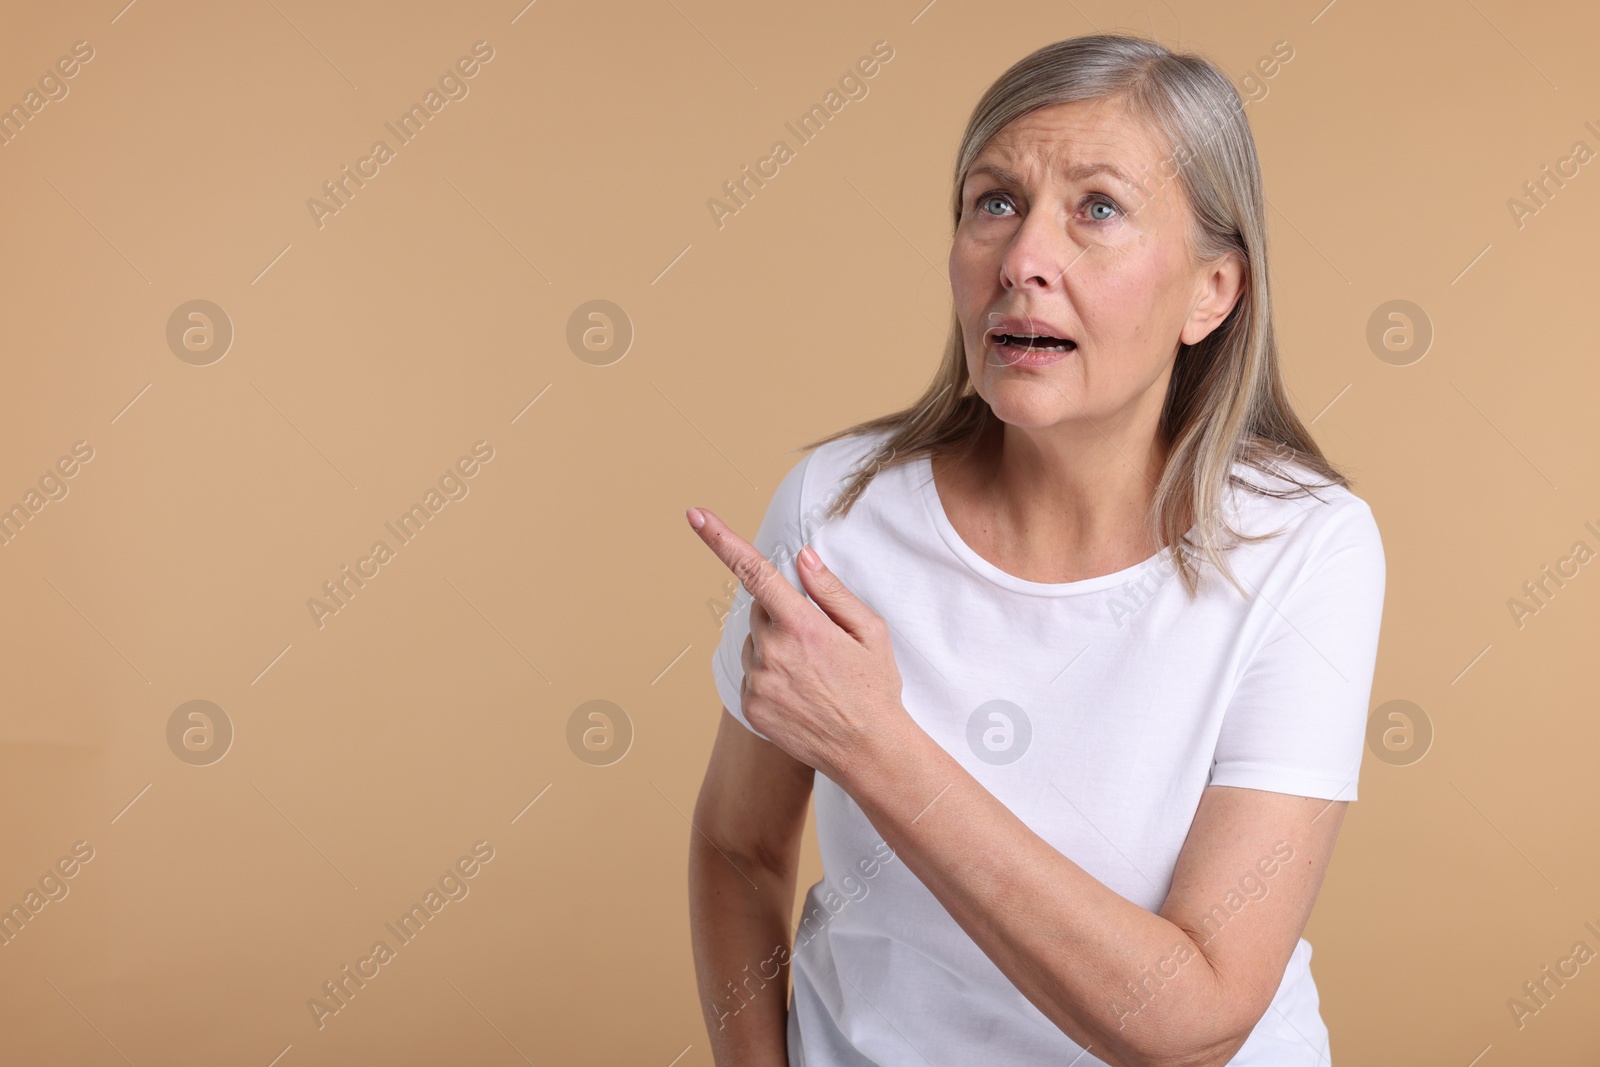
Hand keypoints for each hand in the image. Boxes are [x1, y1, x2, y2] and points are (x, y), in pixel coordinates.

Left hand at [687, 505, 909, 786]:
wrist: (868, 752)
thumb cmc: (875, 688)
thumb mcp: (870, 631)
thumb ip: (832, 592)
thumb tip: (802, 559)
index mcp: (803, 625)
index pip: (755, 572)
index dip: (722, 540)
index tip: (695, 514)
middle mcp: (773, 651)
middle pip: (760, 611)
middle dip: (782, 616)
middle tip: (819, 644)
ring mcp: (758, 681)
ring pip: (755, 644)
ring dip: (776, 648)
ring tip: (814, 676)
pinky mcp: (749, 705)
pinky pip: (752, 675)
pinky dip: (770, 677)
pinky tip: (801, 695)